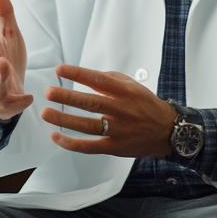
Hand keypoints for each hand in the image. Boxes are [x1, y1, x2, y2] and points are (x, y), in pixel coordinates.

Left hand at [41, 64, 175, 157]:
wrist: (169, 132)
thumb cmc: (147, 106)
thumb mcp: (133, 86)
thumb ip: (109, 79)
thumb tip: (83, 74)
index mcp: (126, 92)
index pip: (99, 80)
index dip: (78, 74)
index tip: (59, 70)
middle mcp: (122, 110)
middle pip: (91, 103)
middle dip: (67, 97)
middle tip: (49, 92)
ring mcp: (118, 130)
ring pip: (88, 125)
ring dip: (64, 120)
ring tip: (47, 113)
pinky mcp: (115, 147)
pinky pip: (90, 147)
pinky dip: (71, 143)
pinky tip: (56, 136)